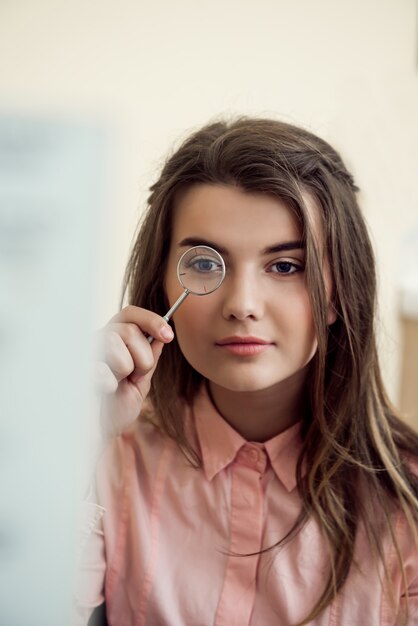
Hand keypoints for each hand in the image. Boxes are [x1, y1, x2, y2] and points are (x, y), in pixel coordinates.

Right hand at [94, 305, 173, 436]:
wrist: (97, 433)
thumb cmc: (116, 407)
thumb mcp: (141, 381)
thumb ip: (151, 357)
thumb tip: (162, 334)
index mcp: (113, 339)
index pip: (130, 314)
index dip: (151, 320)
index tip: (169, 336)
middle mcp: (97, 340)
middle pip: (129, 329)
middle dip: (142, 357)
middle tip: (135, 376)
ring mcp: (84, 352)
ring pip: (115, 344)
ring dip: (125, 370)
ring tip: (116, 384)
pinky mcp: (74, 368)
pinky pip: (101, 367)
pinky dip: (109, 384)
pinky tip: (102, 391)